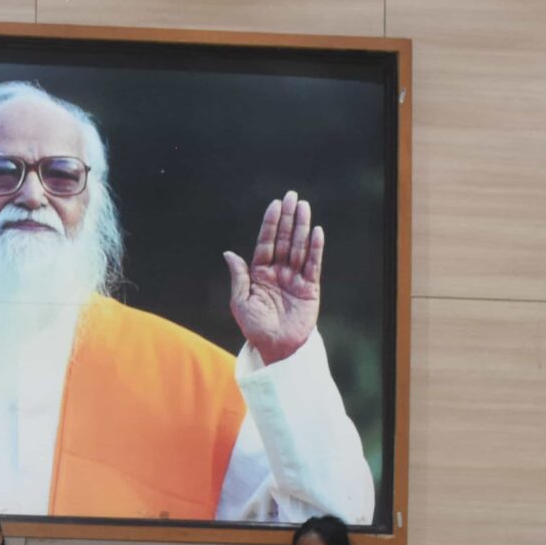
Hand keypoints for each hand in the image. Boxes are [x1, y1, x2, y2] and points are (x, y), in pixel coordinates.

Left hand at [223, 192, 323, 364]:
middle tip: (293, 196)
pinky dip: (315, 248)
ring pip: (298, 247)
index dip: (270, 224)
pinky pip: (313, 264)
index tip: (275, 204)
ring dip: (302, 227)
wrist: (276, 348)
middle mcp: (278, 272)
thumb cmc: (255, 328)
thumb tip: (229, 253)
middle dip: (288, 218)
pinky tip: (316, 232)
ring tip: (305, 206)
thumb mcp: (240, 302)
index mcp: (260, 273)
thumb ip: (239, 276)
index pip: (265, 243)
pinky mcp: (310, 288)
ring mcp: (295, 279)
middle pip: (283, 240)